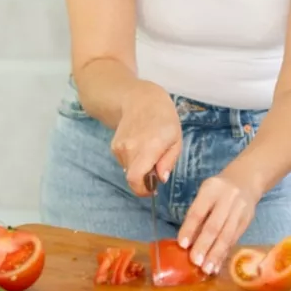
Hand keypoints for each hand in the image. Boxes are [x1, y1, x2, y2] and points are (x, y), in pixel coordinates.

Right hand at [110, 80, 181, 196]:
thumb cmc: (164, 119)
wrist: (141, 99)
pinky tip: (140, 146)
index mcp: (149, 147)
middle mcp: (131, 148)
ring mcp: (120, 147)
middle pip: (133, 177)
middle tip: (156, 168)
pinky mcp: (114, 146)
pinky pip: (124, 162)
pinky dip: (132, 160)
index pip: (135, 178)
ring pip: (128, 170)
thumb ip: (169, 161)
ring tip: (149, 152)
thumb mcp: (176, 139)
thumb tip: (161, 179)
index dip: (142, 190)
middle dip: (145, 179)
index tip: (151, 190)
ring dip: (139, 168)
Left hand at [177, 171, 261, 274]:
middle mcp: (228, 199)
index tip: (182, 245)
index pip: (199, 211)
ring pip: (227, 235)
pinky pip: (234, 239)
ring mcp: (240, 210)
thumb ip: (196, 215)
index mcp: (212, 189)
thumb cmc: (218, 190)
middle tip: (195, 262)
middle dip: (204, 245)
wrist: (246, 181)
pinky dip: (224, 254)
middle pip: (214, 225)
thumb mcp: (205, 194)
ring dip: (216, 254)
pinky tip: (217, 265)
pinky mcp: (247, 221)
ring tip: (206, 269)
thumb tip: (186, 243)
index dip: (190, 228)